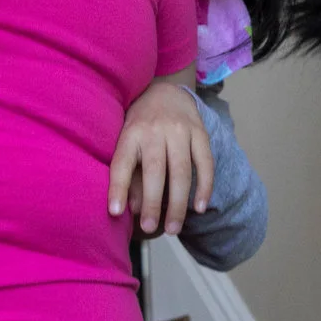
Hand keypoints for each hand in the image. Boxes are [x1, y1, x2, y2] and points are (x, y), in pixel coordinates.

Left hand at [109, 79, 213, 238]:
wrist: (165, 91)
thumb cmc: (141, 125)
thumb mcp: (126, 142)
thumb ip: (129, 174)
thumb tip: (130, 209)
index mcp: (131, 133)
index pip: (122, 163)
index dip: (117, 188)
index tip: (115, 212)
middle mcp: (155, 130)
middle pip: (155, 170)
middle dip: (153, 202)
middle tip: (150, 228)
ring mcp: (180, 130)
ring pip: (181, 171)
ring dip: (178, 203)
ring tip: (174, 229)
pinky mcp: (200, 132)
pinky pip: (205, 163)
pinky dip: (204, 187)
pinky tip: (199, 208)